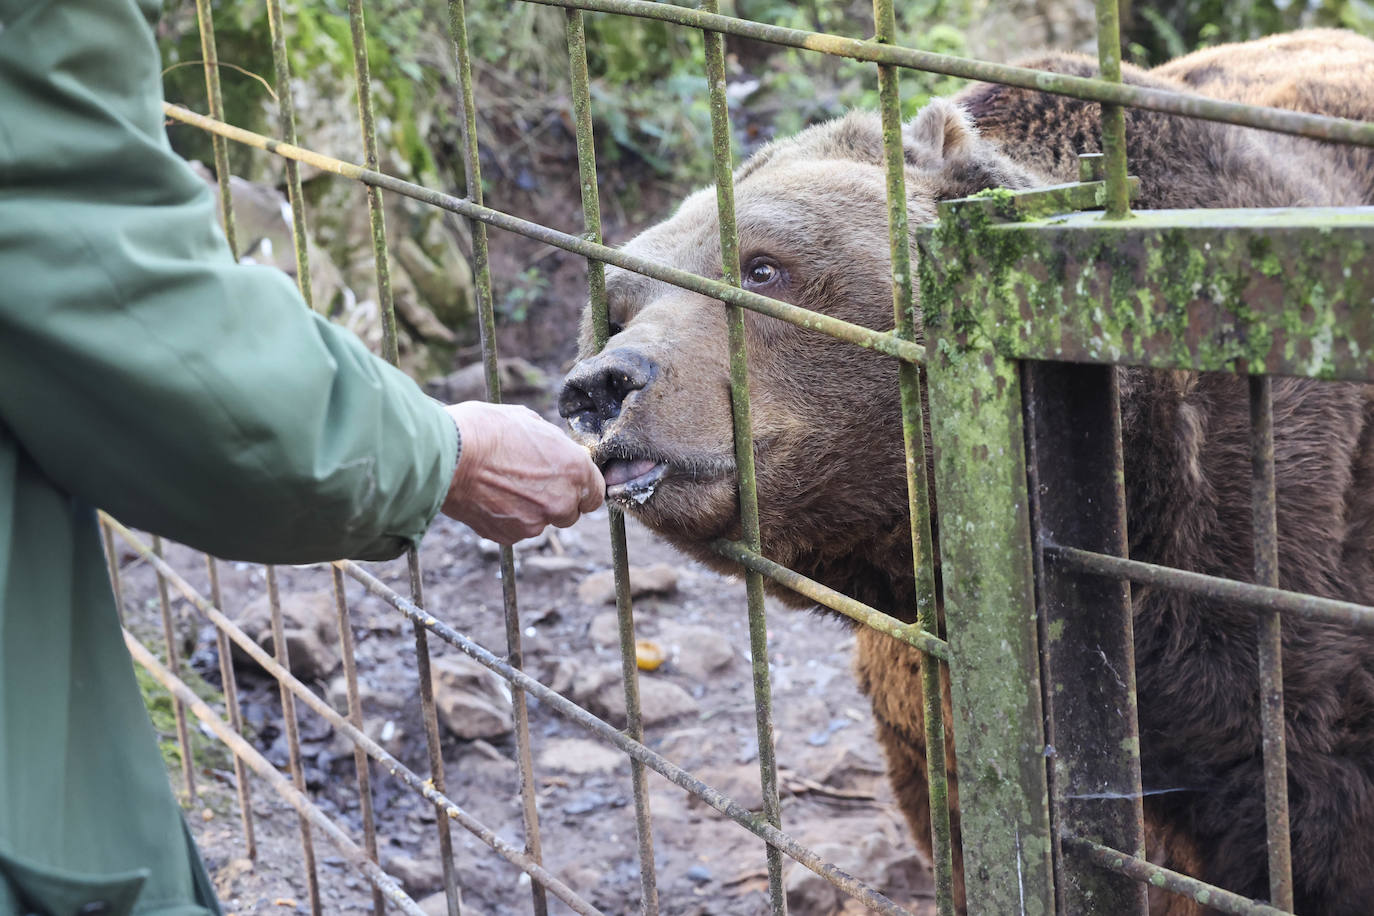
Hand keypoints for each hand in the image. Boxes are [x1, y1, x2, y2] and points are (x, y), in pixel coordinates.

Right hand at [441, 401, 603, 543]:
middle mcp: (561, 501)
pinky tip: (490, 497)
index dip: (582, 488)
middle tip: (530, 481)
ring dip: (529, 510)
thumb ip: (554, 444)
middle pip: (570, 512)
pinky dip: (507, 518)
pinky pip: (516, 530)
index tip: (568, 482)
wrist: (448, 456)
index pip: (596, 493)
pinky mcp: (509, 536)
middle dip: (556, 500)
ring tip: (502, 485)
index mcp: (575, 470)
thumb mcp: (530, 421)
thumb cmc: (487, 430)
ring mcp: (535, 523)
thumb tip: (558, 451)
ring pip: (540, 522)